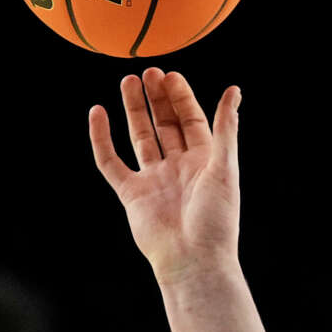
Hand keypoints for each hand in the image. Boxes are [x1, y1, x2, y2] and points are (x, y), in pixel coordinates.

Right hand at [89, 68, 242, 284]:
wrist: (194, 260)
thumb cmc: (216, 218)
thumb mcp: (225, 166)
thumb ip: (225, 127)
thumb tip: (234, 90)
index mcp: (204, 160)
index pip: (191, 119)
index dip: (181, 97)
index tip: (170, 74)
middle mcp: (178, 166)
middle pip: (165, 124)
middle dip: (157, 98)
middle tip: (148, 71)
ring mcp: (153, 179)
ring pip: (140, 137)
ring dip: (135, 110)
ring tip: (127, 81)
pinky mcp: (131, 194)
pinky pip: (111, 162)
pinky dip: (102, 138)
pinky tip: (97, 113)